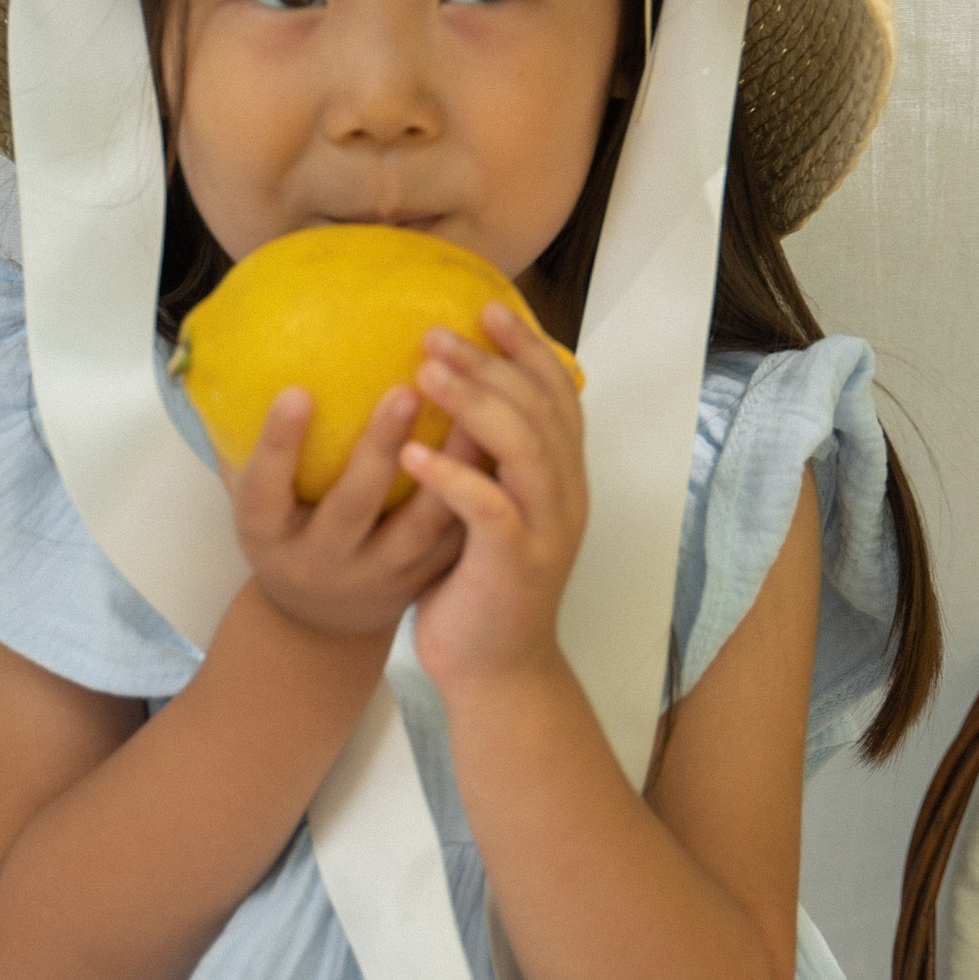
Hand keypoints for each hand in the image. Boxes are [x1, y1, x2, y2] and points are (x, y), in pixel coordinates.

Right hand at [227, 379, 465, 644]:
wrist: (320, 621)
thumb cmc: (286, 530)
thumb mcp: (254, 499)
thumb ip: (243, 443)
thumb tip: (222, 359)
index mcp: (267, 535)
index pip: (265, 488)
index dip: (278, 444)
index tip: (297, 390)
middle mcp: (321, 560)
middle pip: (351, 506)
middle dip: (378, 449)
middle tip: (405, 388)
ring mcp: (377, 576)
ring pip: (420, 525)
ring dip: (449, 466)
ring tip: (473, 407)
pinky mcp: (423, 579)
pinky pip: (456, 535)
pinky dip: (481, 492)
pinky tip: (501, 442)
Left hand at [401, 304, 589, 695]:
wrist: (498, 674)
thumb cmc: (480, 587)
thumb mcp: (488, 511)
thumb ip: (483, 459)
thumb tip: (439, 395)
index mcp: (562, 477)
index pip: (558, 394)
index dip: (527, 347)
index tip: (487, 305)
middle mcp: (565, 495)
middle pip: (540, 408)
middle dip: (492, 361)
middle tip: (437, 329)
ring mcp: (545, 529)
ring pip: (523, 447)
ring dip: (475, 403)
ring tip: (425, 371)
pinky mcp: (516, 565)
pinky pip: (489, 510)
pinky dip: (454, 477)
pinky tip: (413, 456)